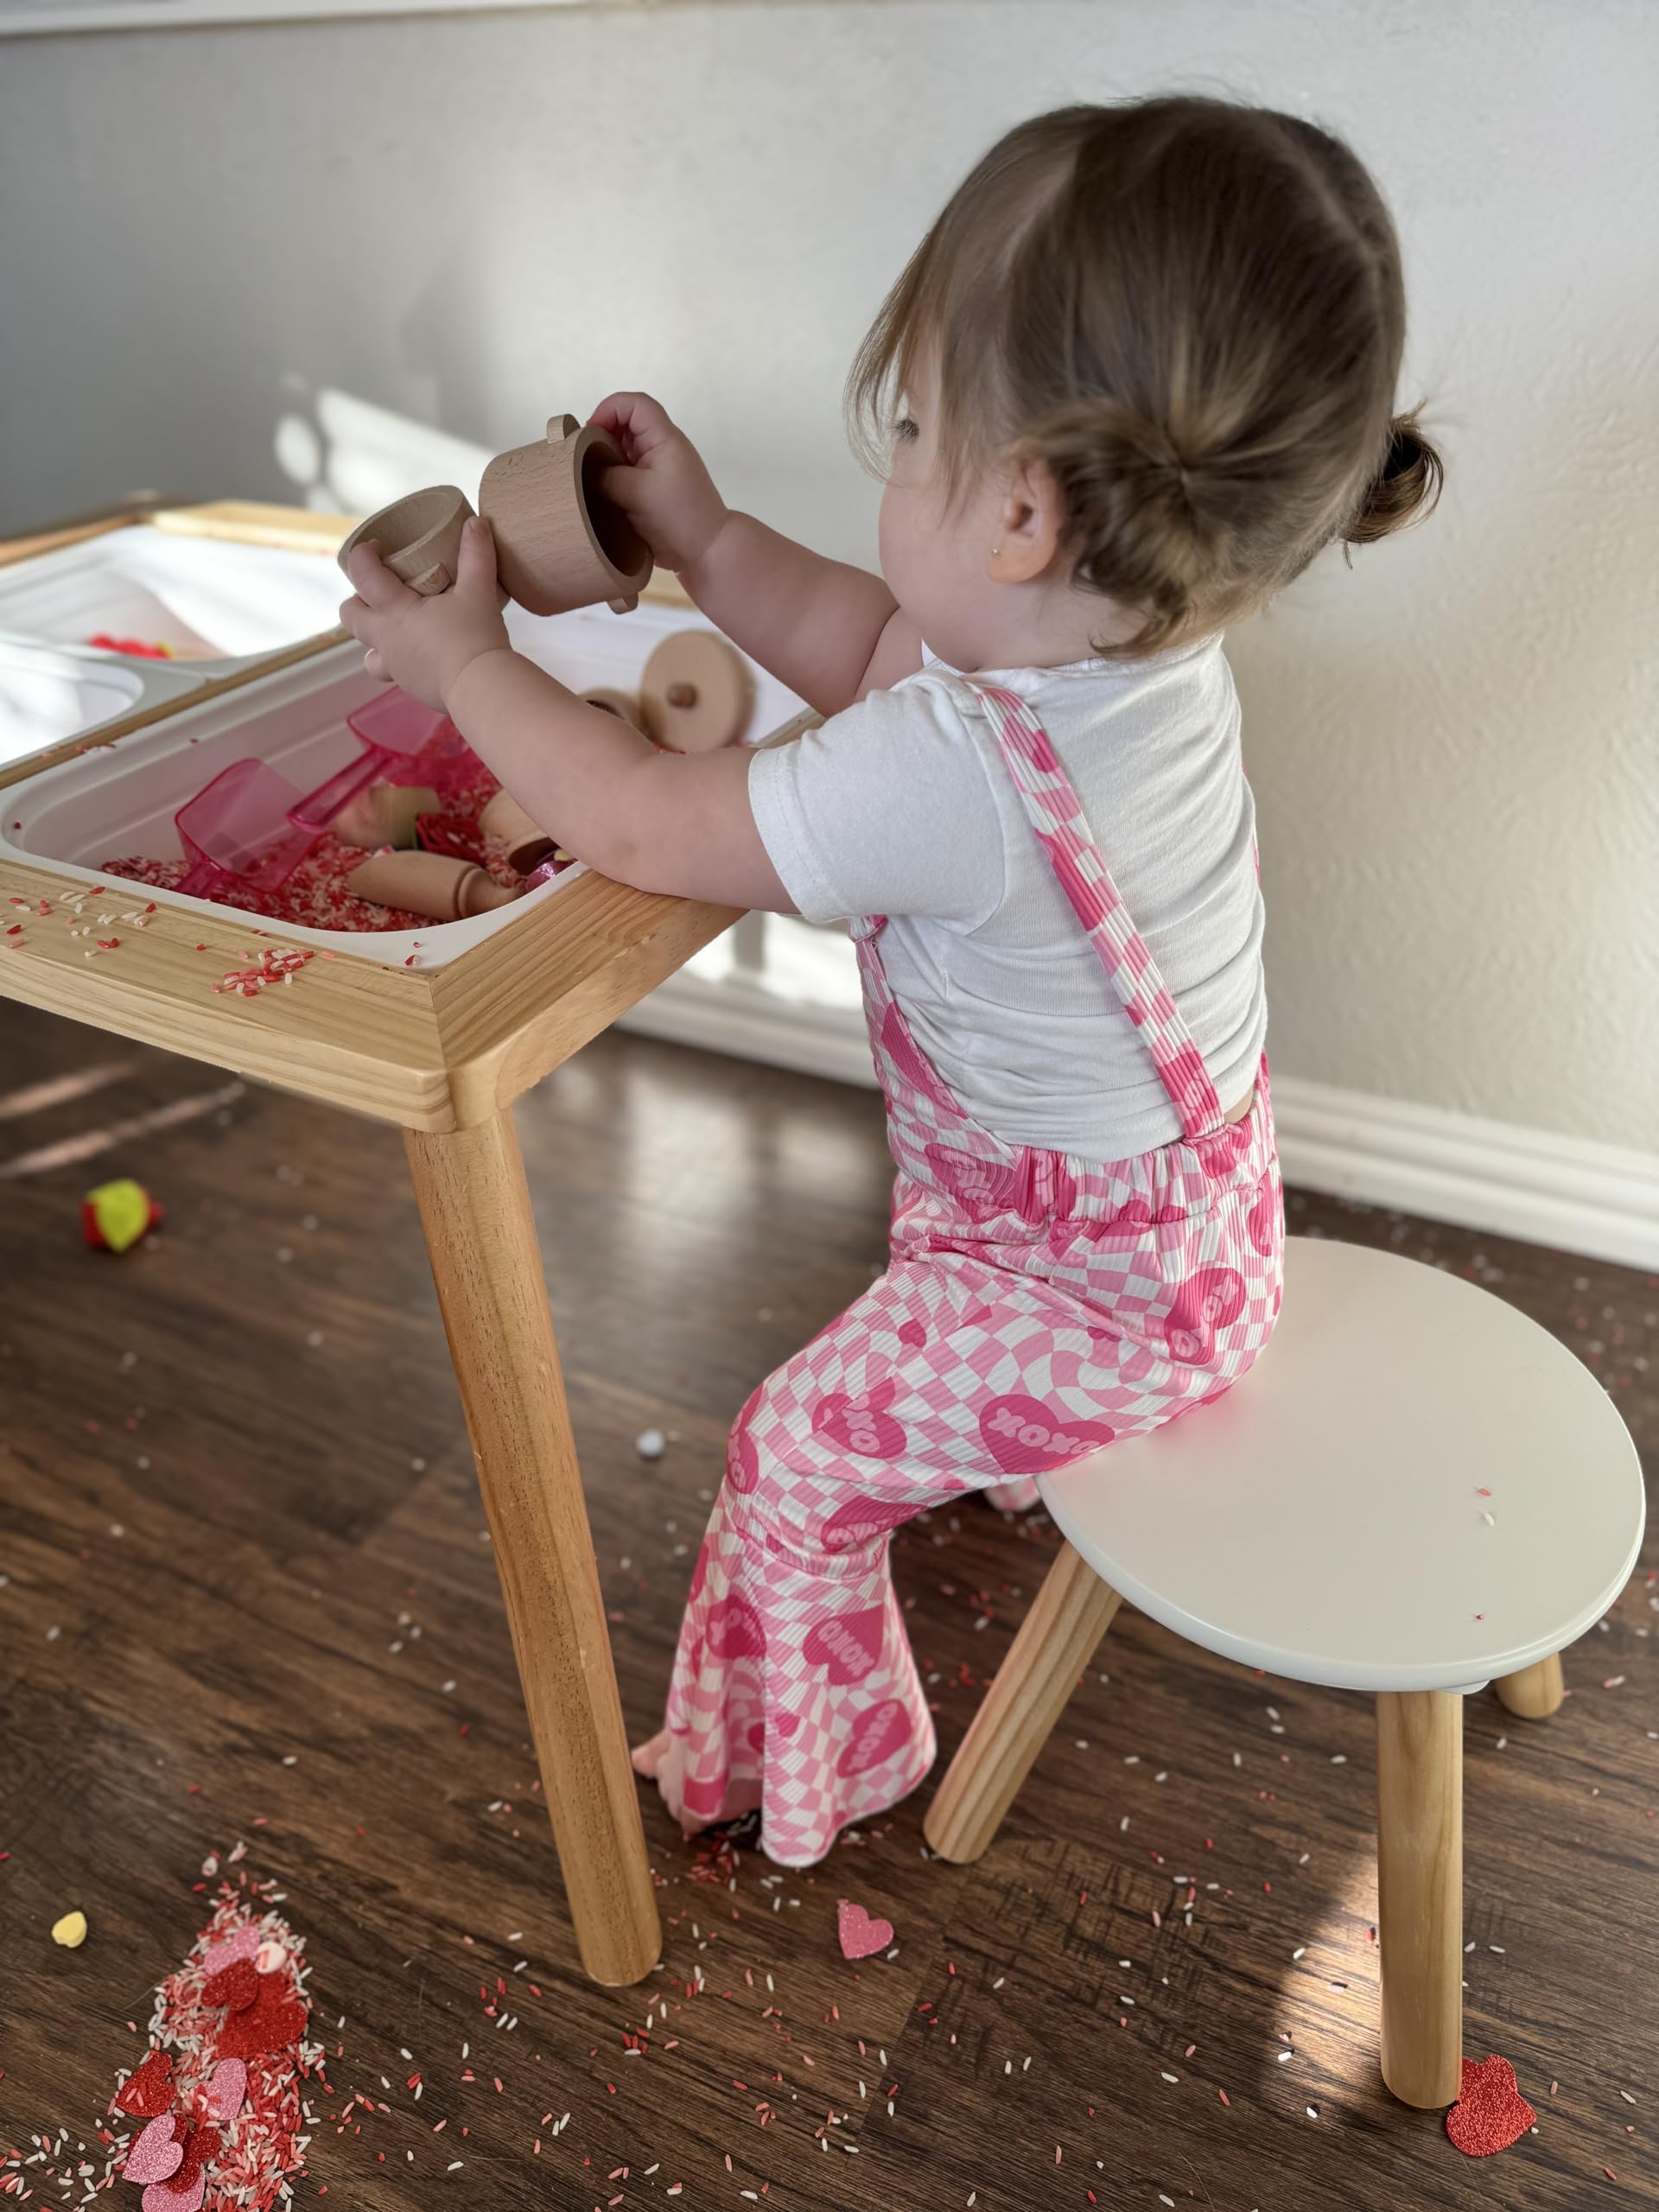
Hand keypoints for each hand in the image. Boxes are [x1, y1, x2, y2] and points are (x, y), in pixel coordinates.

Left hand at [338, 517, 509, 710]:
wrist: (482, 689)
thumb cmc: (475, 638)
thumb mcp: (479, 591)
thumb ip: (476, 555)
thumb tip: (476, 522)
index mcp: (395, 610)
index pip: (362, 576)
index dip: (361, 556)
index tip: (374, 548)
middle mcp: (386, 639)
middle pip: (351, 617)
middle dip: (357, 600)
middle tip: (380, 590)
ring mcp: (396, 667)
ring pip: (368, 654)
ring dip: (375, 639)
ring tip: (397, 629)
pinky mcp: (412, 687)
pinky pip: (395, 674)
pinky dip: (402, 661)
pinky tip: (424, 655)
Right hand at [588, 391, 730, 574]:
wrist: (706, 551)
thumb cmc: (679, 517)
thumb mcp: (637, 493)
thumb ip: (607, 475)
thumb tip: (585, 471)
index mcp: (664, 438)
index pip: (635, 404)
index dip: (609, 409)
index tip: (591, 432)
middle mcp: (660, 448)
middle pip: (625, 424)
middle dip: (601, 435)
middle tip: (585, 458)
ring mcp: (655, 468)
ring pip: (622, 449)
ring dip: (604, 459)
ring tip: (590, 477)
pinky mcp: (650, 488)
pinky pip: (625, 472)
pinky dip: (610, 477)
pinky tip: (600, 492)